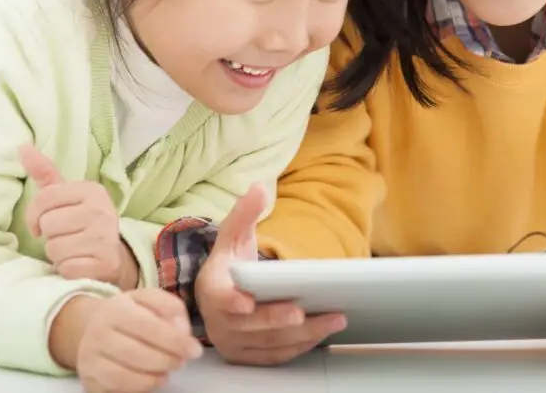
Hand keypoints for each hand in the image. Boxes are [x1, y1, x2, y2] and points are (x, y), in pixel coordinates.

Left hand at [21, 145, 137, 288]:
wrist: (111, 257)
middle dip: (51, 235)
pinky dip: (68, 270)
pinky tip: (80, 264)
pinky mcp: (105, 263)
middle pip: (49, 224)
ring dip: (58, 254)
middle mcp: (102, 211)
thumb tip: (22, 147)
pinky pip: (66, 268)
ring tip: (73, 250)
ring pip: (55, 248)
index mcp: (92, 190)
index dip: (34, 215)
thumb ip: (45, 173)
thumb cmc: (81, 223)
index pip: (44, 199)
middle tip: (66, 236)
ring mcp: (106, 238)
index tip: (42, 223)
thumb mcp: (66, 196)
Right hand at [76, 290, 202, 392]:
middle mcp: (97, 333)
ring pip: (122, 376)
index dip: (175, 341)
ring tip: (168, 372)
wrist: (93, 326)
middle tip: (182, 362)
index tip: (195, 350)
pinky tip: (152, 380)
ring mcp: (89, 359)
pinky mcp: (88, 380)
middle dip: (166, 360)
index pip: (148, 326)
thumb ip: (171, 309)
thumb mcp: (150, 300)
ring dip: (152, 378)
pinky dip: (138, 388)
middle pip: (135, 353)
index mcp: (116, 308)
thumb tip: (183, 332)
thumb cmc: (130, 313)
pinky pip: (114, 390)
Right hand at [195, 183, 345, 365]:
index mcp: (213, 290)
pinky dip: (300, 347)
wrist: (220, 294)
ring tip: (333, 319)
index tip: (247, 303)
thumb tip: (258, 188)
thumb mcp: (234, 235)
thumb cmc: (229, 265)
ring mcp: (234, 342)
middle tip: (305, 312)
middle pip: (250, 326)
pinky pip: (276, 356)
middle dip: (279, 320)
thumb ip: (244, 212)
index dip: (232, 302)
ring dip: (302, 335)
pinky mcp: (249, 356)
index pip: (219, 299)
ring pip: (269, 344)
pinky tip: (322, 334)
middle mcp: (219, 322)